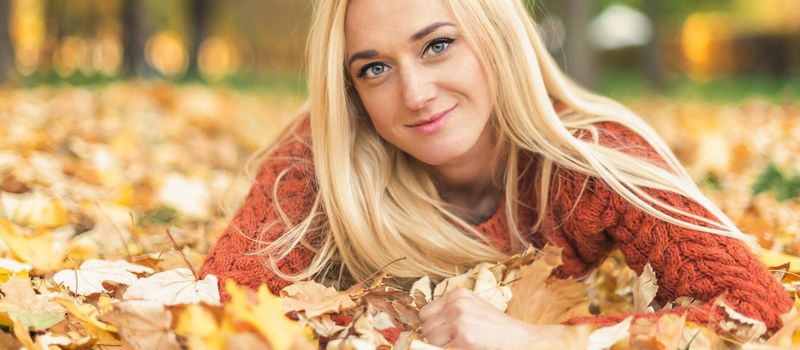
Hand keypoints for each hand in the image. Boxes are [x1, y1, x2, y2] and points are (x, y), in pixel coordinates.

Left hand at [418, 288, 566, 348]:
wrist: (523, 340)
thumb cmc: (497, 329)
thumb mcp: (473, 311)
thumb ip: (450, 313)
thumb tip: (425, 329)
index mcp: (458, 295)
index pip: (425, 312)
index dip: (431, 326)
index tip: (442, 334)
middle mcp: (457, 304)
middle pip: (426, 326)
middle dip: (434, 337)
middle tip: (453, 342)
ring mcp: (460, 319)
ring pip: (430, 339)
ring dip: (440, 346)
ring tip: (460, 345)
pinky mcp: (463, 336)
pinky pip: (438, 348)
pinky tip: (464, 348)